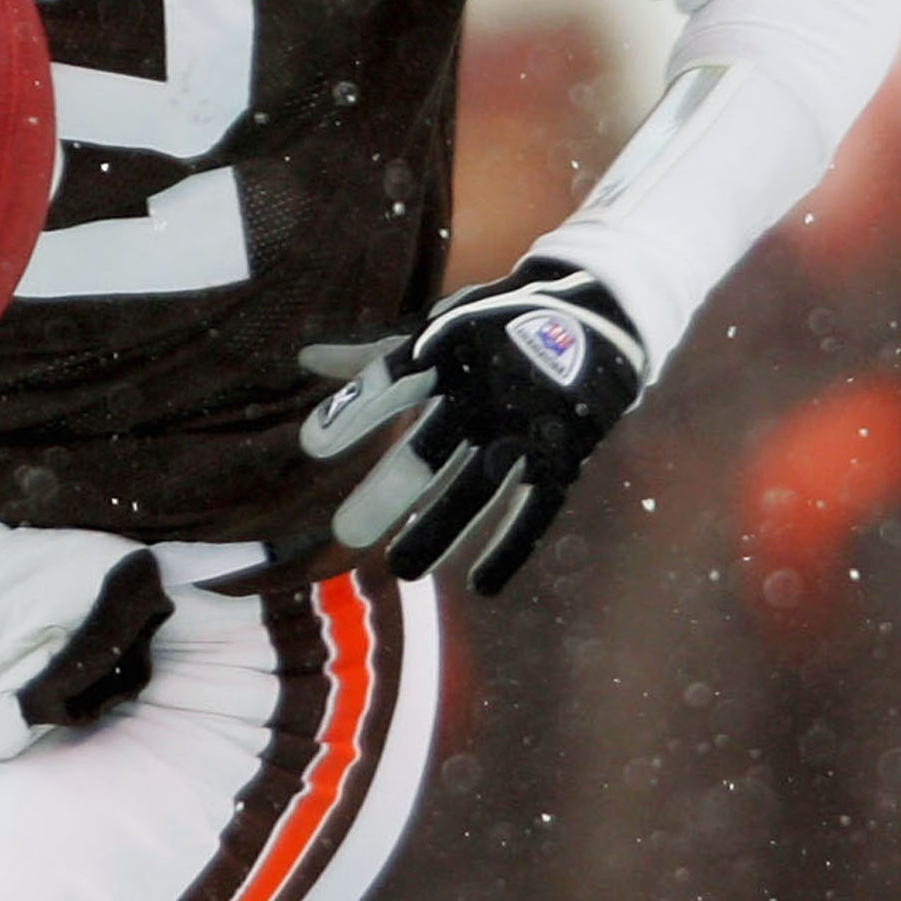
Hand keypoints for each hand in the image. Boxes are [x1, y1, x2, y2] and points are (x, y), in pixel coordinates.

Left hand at [297, 261, 646, 595]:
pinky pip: (535, 507)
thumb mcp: (435, 335)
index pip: (393, 380)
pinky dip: (510, 546)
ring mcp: (525, 423)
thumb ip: (373, 361)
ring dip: (440, 530)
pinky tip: (479, 586)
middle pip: (430, 447)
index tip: (310, 446)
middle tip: (346, 534)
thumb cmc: (493, 329)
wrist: (595, 313)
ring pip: (477, 488)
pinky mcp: (561, 452)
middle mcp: (483, 389)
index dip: (356, 411)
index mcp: (447, 353)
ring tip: (402, 570)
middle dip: (390, 489)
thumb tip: (304, 359)